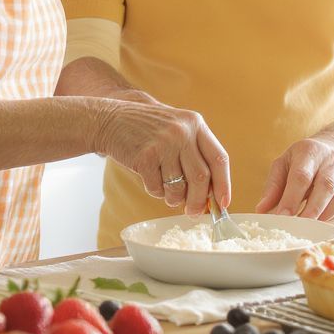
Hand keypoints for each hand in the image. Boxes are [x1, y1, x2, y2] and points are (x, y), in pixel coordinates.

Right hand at [92, 100, 230, 216]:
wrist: (109, 120)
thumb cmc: (146, 130)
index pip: (219, 159)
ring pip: (179, 187)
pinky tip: (150, 180)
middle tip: (195, 213)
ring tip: (168, 194)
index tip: (224, 203)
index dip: (224, 184)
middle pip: (202, 178)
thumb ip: (194, 154)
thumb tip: (211, 194)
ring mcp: (163, 144)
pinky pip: (157, 188)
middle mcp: (182, 132)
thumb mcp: (176, 128)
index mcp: (195, 123)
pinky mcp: (145, 157)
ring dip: (174, 198)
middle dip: (199, 201)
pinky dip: (156, 192)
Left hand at [255, 137, 333, 219]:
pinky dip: (330, 215)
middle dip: (310, 210)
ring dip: (322, 215)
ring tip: (306, 228)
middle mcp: (330, 162)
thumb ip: (273, 186)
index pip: (301, 176)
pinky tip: (318, 222)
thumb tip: (261, 209)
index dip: (292, 197)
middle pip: (324, 187)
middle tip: (296, 227)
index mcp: (309, 152)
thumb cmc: (304, 159)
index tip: (282, 216)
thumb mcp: (284, 163)